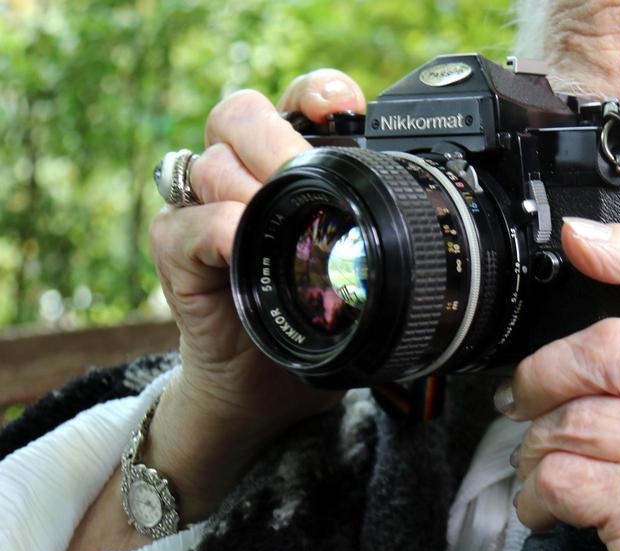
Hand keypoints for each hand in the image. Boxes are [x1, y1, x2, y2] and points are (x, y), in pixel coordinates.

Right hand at [145, 69, 365, 518]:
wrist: (271, 388)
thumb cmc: (320, 322)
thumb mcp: (366, 274)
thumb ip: (389, 237)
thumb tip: (442, 220)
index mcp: (295, 169)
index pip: (298, 103)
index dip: (318, 93)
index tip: (346, 106)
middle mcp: (246, 177)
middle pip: (242, 115)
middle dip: (276, 134)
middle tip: (303, 172)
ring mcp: (206, 210)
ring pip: (210, 160)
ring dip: (250, 188)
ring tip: (288, 229)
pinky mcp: (177, 252)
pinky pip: (185, 223)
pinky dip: (217, 229)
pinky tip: (242, 243)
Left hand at [506, 218, 619, 550]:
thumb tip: (602, 336)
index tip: (579, 239)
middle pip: (608, 346)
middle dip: (543, 375)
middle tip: (524, 401)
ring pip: (574, 418)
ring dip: (535, 449)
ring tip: (540, 472)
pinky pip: (564, 477)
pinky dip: (536, 495)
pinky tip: (548, 510)